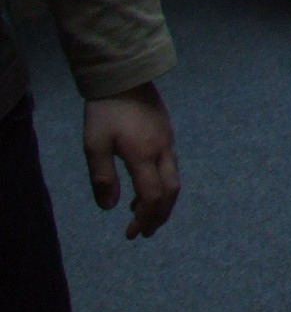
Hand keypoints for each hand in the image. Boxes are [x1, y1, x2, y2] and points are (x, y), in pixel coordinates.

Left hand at [83, 83, 178, 238]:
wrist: (125, 77)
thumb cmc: (105, 112)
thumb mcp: (95, 144)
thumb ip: (102, 177)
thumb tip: (110, 207)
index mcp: (144, 156)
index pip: (152, 196)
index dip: (144, 218)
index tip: (132, 234)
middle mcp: (162, 151)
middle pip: (171, 191)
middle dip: (160, 215)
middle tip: (146, 232)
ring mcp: (168, 141)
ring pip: (174, 179)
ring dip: (162, 201)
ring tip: (144, 214)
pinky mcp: (167, 134)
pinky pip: (170, 166)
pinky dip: (162, 184)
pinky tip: (145, 185)